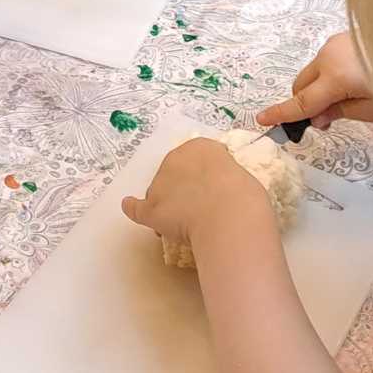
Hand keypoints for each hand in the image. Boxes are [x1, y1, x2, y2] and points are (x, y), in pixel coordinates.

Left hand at [122, 138, 276, 258]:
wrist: (229, 213)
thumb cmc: (242, 195)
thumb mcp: (239, 174)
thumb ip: (223, 176)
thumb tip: (219, 190)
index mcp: (200, 148)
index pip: (194, 161)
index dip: (199, 177)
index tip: (209, 190)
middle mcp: (175, 159)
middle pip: (173, 176)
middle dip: (181, 190)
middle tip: (198, 209)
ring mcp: (160, 184)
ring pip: (158, 194)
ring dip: (166, 205)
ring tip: (183, 225)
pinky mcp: (152, 208)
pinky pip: (137, 208)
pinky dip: (133, 208)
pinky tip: (129, 207)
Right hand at [257, 31, 372, 131]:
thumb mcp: (372, 110)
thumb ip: (339, 113)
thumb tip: (316, 117)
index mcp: (335, 78)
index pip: (302, 102)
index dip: (281, 113)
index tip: (262, 119)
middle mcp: (327, 57)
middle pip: (301, 85)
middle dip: (305, 102)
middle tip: (326, 119)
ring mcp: (333, 44)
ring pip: (312, 72)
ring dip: (318, 87)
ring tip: (348, 95)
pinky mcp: (341, 37)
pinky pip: (324, 60)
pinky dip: (328, 74)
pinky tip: (353, 77)